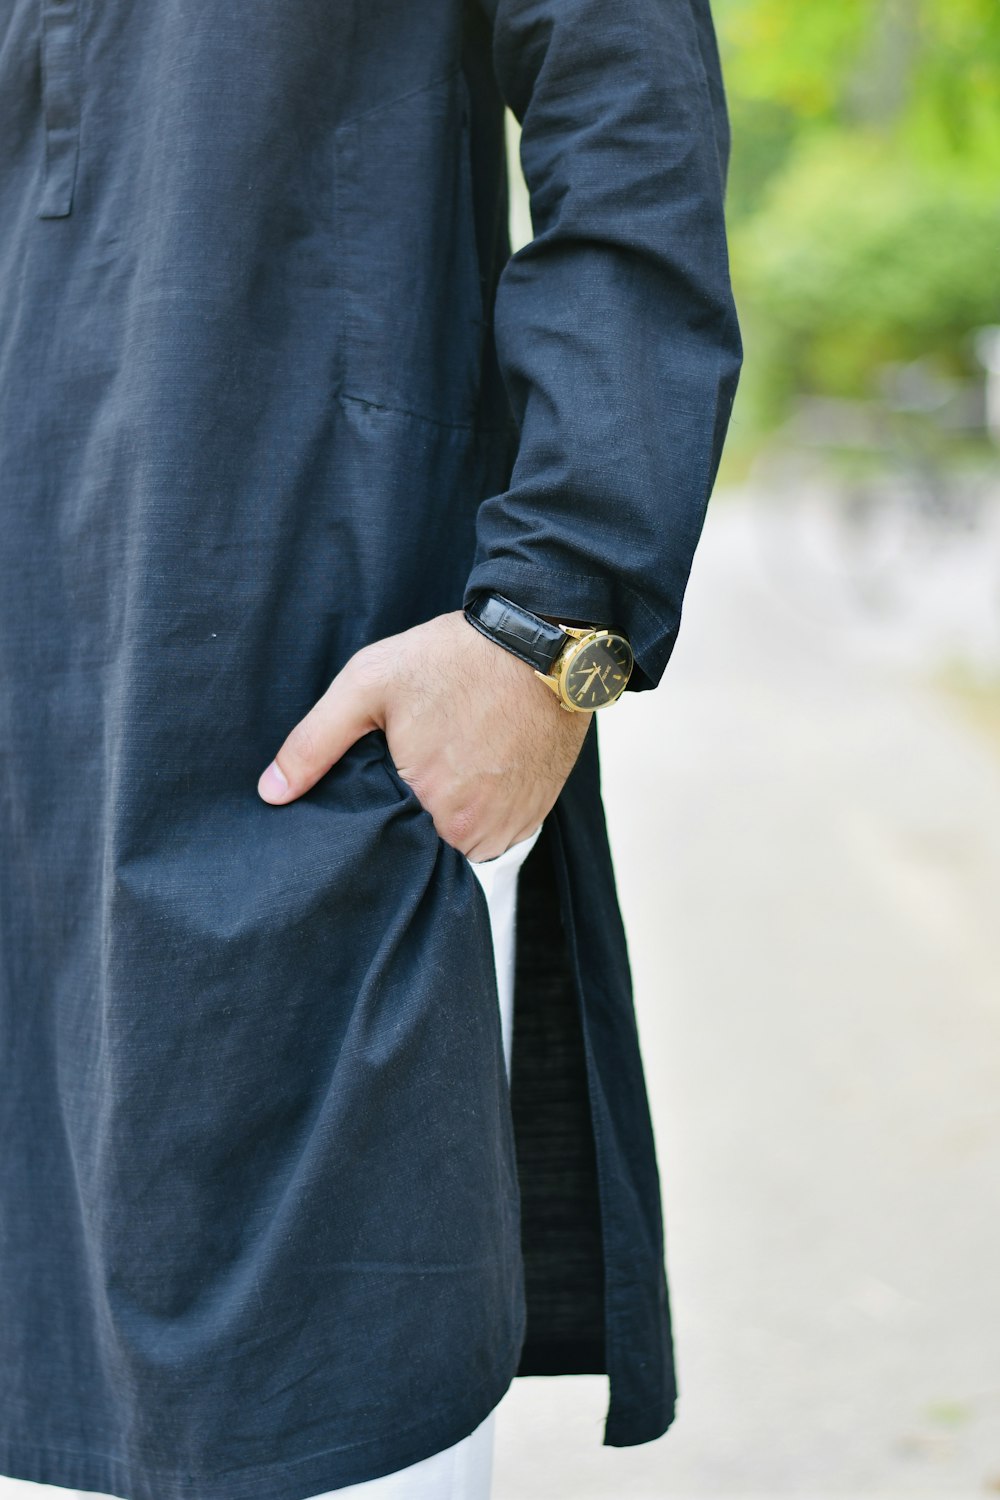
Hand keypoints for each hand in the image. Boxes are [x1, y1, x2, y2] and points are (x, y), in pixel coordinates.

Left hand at [257, 610, 591, 860]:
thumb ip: (314, 743)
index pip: (384, 845)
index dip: (373, 819)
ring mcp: (512, 826)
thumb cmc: (452, 659)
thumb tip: (270, 793)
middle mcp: (475, 831)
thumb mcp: (369, 684)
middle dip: (409, 819)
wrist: (541, 641)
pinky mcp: (536, 814)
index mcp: (430, 809)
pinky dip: (479, 811)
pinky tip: (473, 769)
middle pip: (423, 848)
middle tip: (411, 765)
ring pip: (459, 846)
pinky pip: (495, 834)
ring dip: (445, 819)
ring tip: (442, 766)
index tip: (376, 785)